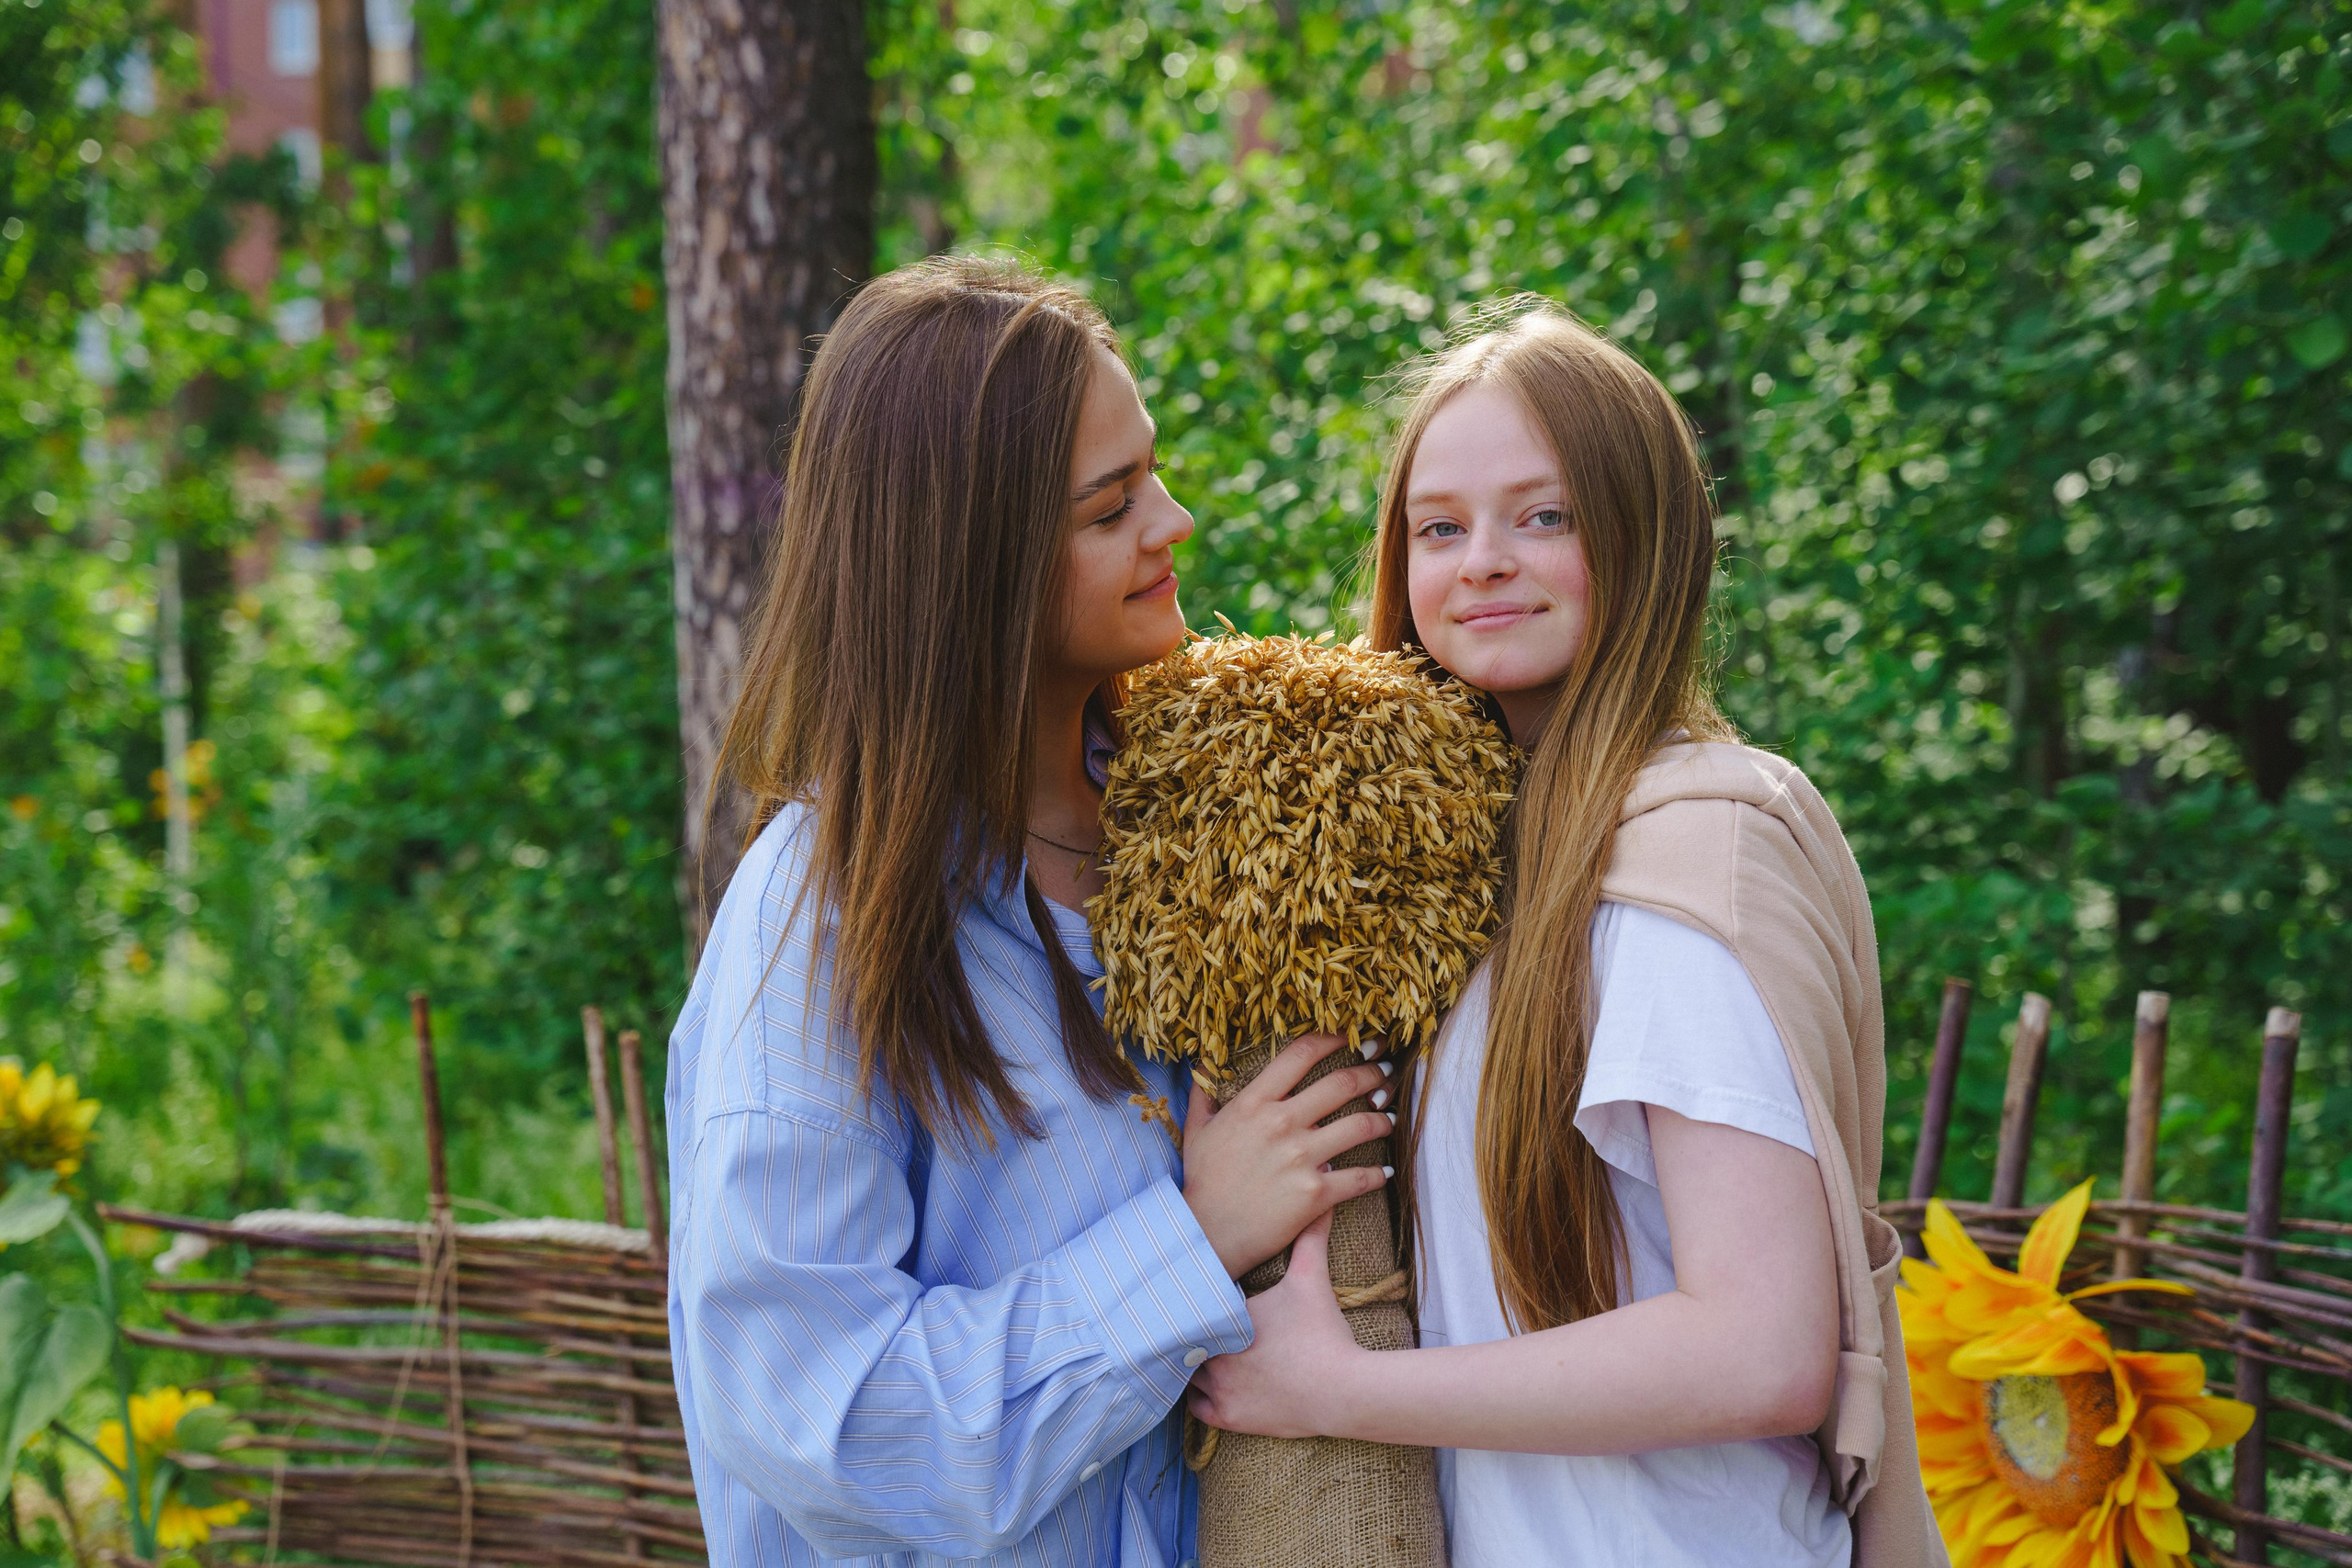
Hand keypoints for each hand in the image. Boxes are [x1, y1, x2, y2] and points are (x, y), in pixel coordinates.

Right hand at [1180, 1032, 1393, 1277]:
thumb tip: (1202, 1062)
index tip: (1353, 1036)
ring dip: (1383, 1118)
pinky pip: (1361, 1178)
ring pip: (1361, 1126)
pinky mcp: (1317, 1194)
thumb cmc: (1202, 1181)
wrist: (1207, 1234)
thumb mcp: (1196, 1130)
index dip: (1334, 1038)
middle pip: (1342, 1083)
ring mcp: (1302, 1158)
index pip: (1301, 1055)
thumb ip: (1203, 1093)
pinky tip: (1387, 1172)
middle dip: (1371, 1072)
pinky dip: (1380, 1174)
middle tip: (1384, 1069)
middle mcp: (1282, 1123)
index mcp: (1254, 1103)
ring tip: (1389, 1117)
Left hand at [1188, 1211, 1367, 1438]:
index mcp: (1226, 1317)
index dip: (1192, 1301)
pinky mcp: (1228, 1417)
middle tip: (1192, 1323)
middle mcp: (1214, 1353)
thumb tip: (1324, 1195)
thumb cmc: (1323, 1330)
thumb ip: (1310, 1236)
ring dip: (1190, 1364)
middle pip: (1185, 1338)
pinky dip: (1197, 1398)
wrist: (1343, 1388)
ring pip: (1186, 1374)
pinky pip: (1195, 1408)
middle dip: (1190, 1331)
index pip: (1193, 1305)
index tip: (1196, 1297)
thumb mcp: (1312, 1277)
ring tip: (1197, 1353)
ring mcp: (1219, 1389)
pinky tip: (1204, 1386)